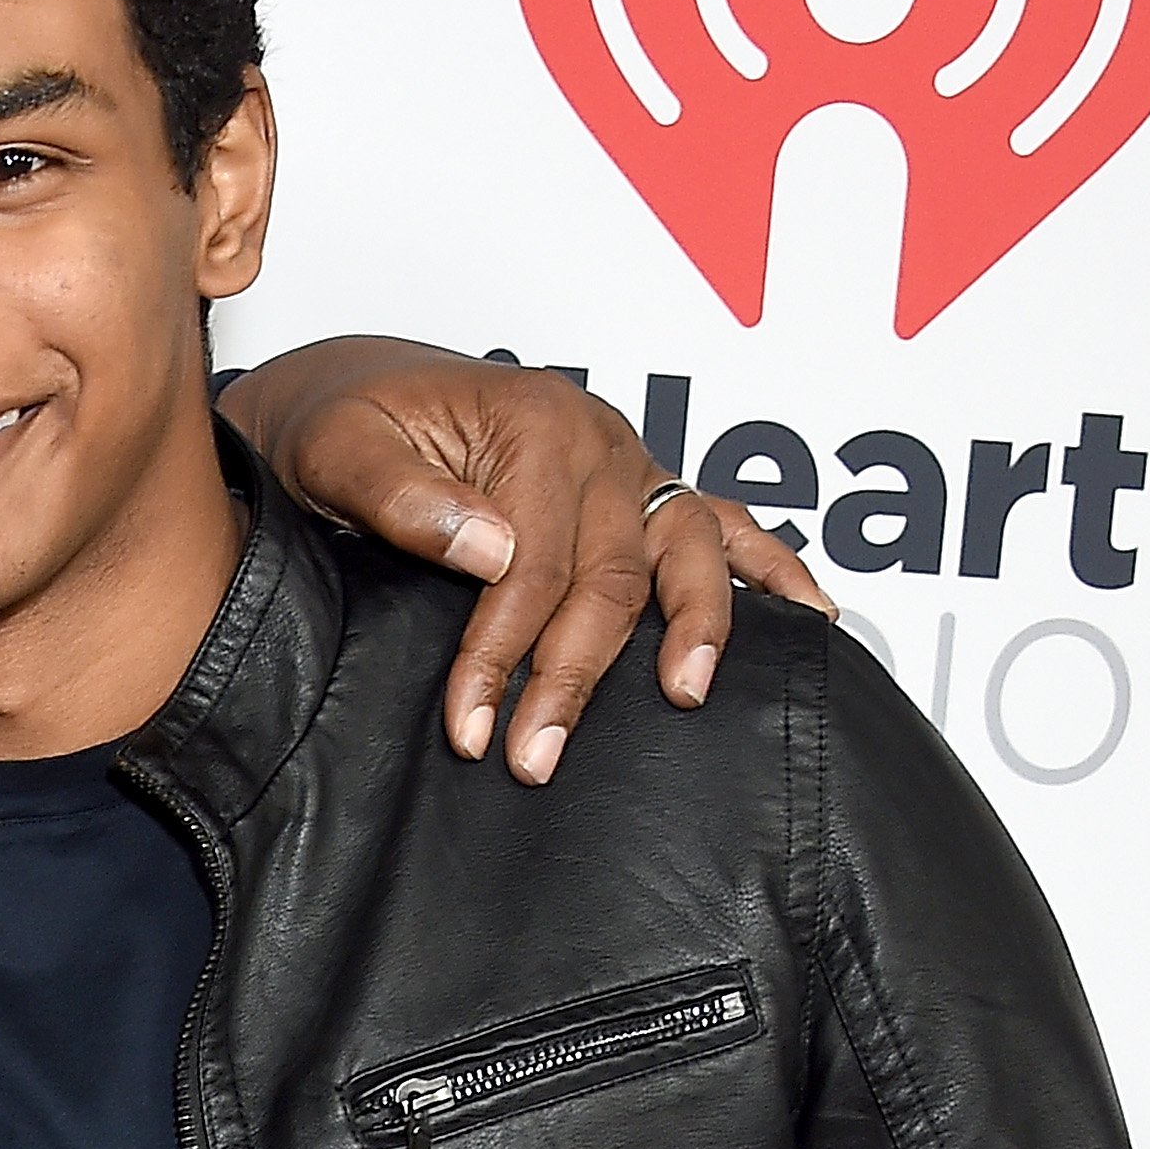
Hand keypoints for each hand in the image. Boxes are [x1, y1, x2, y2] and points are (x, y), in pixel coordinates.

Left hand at [220, 337, 833, 780]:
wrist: (345, 391)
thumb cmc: (338, 423)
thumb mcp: (338, 452)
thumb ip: (404, 498)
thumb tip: (492, 552)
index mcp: (534, 425)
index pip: (535, 563)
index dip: (503, 651)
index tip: (472, 726)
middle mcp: (599, 439)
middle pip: (612, 574)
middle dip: (574, 675)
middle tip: (536, 757)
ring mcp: (629, 462)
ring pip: (684, 554)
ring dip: (691, 631)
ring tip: (685, 697)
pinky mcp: (636, 487)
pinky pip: (720, 526)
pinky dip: (769, 570)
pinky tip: (810, 617)